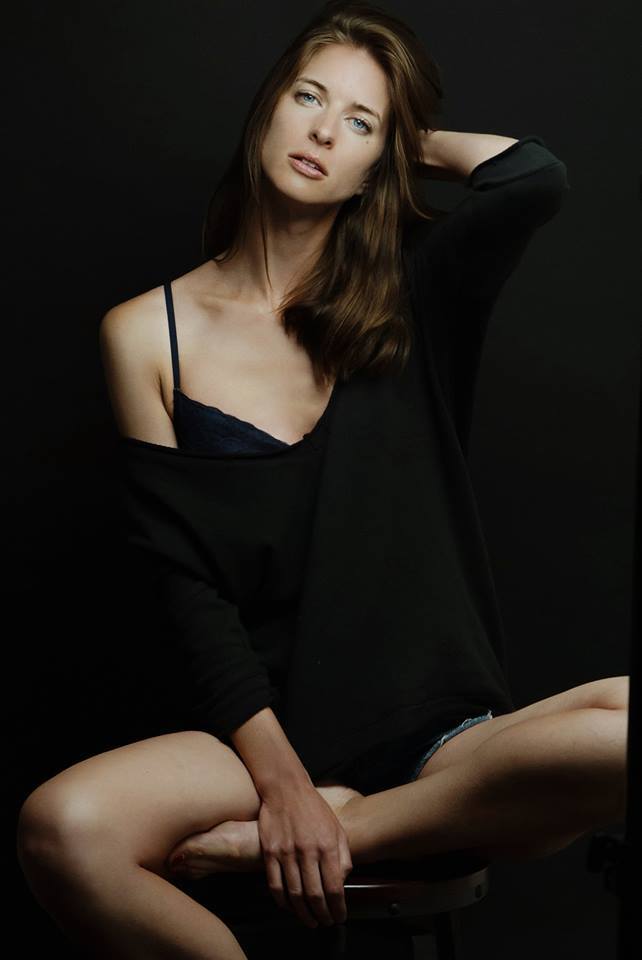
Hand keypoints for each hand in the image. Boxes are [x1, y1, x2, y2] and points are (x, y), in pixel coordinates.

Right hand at [257, 780, 352, 927]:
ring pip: (294, 894)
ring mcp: (286, 852)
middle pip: (314, 896)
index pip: (334, 887)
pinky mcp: (270, 852)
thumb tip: (342, 881)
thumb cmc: (314, 808)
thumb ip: (343, 855)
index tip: (340, 917)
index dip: (338, 908)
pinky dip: (282, 902)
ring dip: (303, 914)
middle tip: (325, 923)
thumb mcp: (336, 828)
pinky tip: (289, 907)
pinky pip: (275, 885)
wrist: (286, 788)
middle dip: (322, 915)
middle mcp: (307, 851)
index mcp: (327, 845)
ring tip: (310, 921)